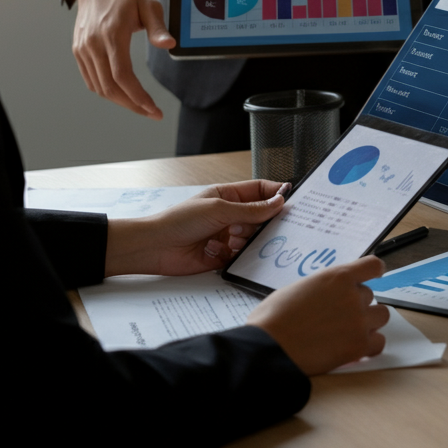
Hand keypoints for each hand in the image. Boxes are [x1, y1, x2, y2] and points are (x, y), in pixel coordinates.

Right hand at [72, 0, 175, 118]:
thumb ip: (158, 27)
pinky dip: (106, 91)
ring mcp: (83, 48)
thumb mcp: (149, 4)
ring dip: (120, 101)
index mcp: (111, 34)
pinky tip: (122, 95)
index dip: (138, 97)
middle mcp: (93, 44)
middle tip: (151, 113)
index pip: (122, 76)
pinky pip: (90, 79)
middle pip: (110, 87)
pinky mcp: (78, 50)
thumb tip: (169, 45)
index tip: (153, 109)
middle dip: (132, 105)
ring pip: (99, 87)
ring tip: (140, 107)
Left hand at [104, 180, 289, 276]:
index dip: (275, 194)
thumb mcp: (219, 209)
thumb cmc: (179, 221)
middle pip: (261, 217)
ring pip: (253, 238)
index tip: (291, 200)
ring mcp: (227, 235)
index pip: (260, 191)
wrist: (155, 247)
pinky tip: (221, 252)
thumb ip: (251, 210)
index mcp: (228, 196)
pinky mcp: (224, 256)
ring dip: (246, 240)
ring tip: (231, 240)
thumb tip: (278, 202)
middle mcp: (230, 215)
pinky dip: (237, 255)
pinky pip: (243, 256)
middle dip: (263, 222)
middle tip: (265, 226)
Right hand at [246, 256, 390, 374]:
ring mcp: (359, 321)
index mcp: (337, 277)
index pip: (372, 265)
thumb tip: (326, 295)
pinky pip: (378, 342)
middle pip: (370, 296)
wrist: (268, 348)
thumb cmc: (272, 319)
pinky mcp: (358, 346)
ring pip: (380, 316)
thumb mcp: (297, 288)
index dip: (375, 271)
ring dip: (368, 322)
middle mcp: (353, 295)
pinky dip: (369, 346)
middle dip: (357, 305)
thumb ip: (321, 289)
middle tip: (338, 317)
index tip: (375, 275)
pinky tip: (354, 348)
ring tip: (347, 332)